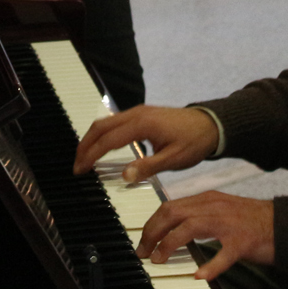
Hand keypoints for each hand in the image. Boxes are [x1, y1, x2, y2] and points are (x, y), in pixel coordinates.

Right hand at [73, 104, 218, 182]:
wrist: (210, 125)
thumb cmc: (194, 142)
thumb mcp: (174, 159)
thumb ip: (148, 167)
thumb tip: (125, 176)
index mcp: (142, 125)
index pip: (108, 140)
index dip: (91, 155)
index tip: (80, 169)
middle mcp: (136, 114)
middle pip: (100, 127)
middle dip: (85, 145)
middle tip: (77, 166)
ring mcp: (138, 112)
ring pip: (105, 122)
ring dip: (92, 139)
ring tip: (85, 158)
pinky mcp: (141, 114)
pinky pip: (114, 122)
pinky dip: (102, 134)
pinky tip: (101, 148)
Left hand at [137, 191, 274, 279]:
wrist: (286, 223)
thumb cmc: (253, 221)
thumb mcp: (222, 211)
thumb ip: (200, 216)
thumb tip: (174, 230)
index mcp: (208, 199)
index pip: (170, 206)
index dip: (152, 224)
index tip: (143, 240)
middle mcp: (215, 207)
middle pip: (173, 213)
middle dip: (153, 232)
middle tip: (144, 252)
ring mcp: (230, 223)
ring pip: (190, 227)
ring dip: (170, 244)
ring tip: (159, 260)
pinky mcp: (244, 241)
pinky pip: (223, 255)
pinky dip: (209, 266)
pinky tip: (199, 276)